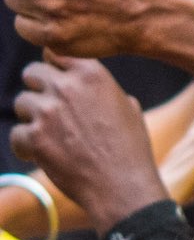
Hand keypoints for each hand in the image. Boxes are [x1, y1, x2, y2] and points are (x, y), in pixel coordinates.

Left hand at [11, 55, 169, 233]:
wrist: (123, 186)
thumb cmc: (131, 149)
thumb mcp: (129, 108)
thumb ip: (103, 90)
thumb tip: (88, 86)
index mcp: (92, 75)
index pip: (55, 53)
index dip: (54, 67)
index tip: (59, 81)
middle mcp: (67, 87)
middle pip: (32, 73)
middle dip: (39, 90)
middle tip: (52, 111)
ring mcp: (47, 112)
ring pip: (22, 103)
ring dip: (33, 119)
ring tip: (53, 137)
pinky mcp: (34, 137)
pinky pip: (17, 134)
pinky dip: (27, 146)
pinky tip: (44, 155)